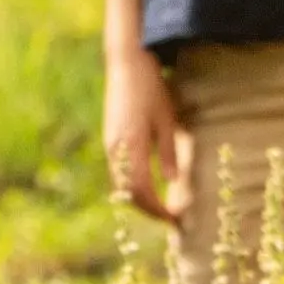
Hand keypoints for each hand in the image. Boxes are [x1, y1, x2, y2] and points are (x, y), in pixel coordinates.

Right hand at [103, 48, 181, 222]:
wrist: (125, 64)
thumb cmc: (151, 89)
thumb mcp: (166, 120)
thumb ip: (168, 152)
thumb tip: (172, 182)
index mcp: (131, 146)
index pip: (142, 191)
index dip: (157, 210)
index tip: (174, 219)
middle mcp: (115, 149)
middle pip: (128, 193)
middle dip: (149, 210)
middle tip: (170, 219)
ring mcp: (110, 145)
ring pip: (121, 184)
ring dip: (140, 200)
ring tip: (161, 209)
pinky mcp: (110, 139)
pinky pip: (119, 173)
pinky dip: (132, 186)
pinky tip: (147, 189)